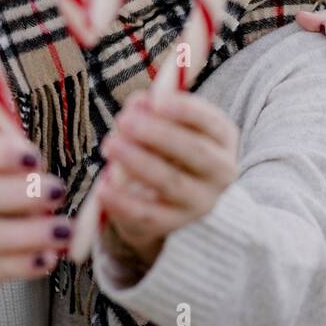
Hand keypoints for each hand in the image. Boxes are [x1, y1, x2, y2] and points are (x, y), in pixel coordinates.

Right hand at [0, 130, 70, 303]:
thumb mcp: (2, 168)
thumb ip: (17, 162)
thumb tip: (35, 165)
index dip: (0, 156)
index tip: (35, 159)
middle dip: (20, 194)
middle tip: (58, 193)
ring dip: (28, 233)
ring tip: (62, 232)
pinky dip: (20, 265)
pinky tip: (46, 259)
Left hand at [95, 90, 238, 266]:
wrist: (166, 196)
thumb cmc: (166, 145)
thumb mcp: (166, 121)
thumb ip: (153, 107)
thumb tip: (139, 103)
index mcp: (223, 139)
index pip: (211, 123)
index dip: (186, 111)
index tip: (157, 101)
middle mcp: (220, 173)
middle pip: (195, 152)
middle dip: (158, 134)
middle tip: (124, 120)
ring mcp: (200, 202)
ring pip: (171, 182)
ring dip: (138, 162)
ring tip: (110, 144)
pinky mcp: (173, 224)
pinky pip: (147, 215)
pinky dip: (123, 202)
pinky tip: (102, 188)